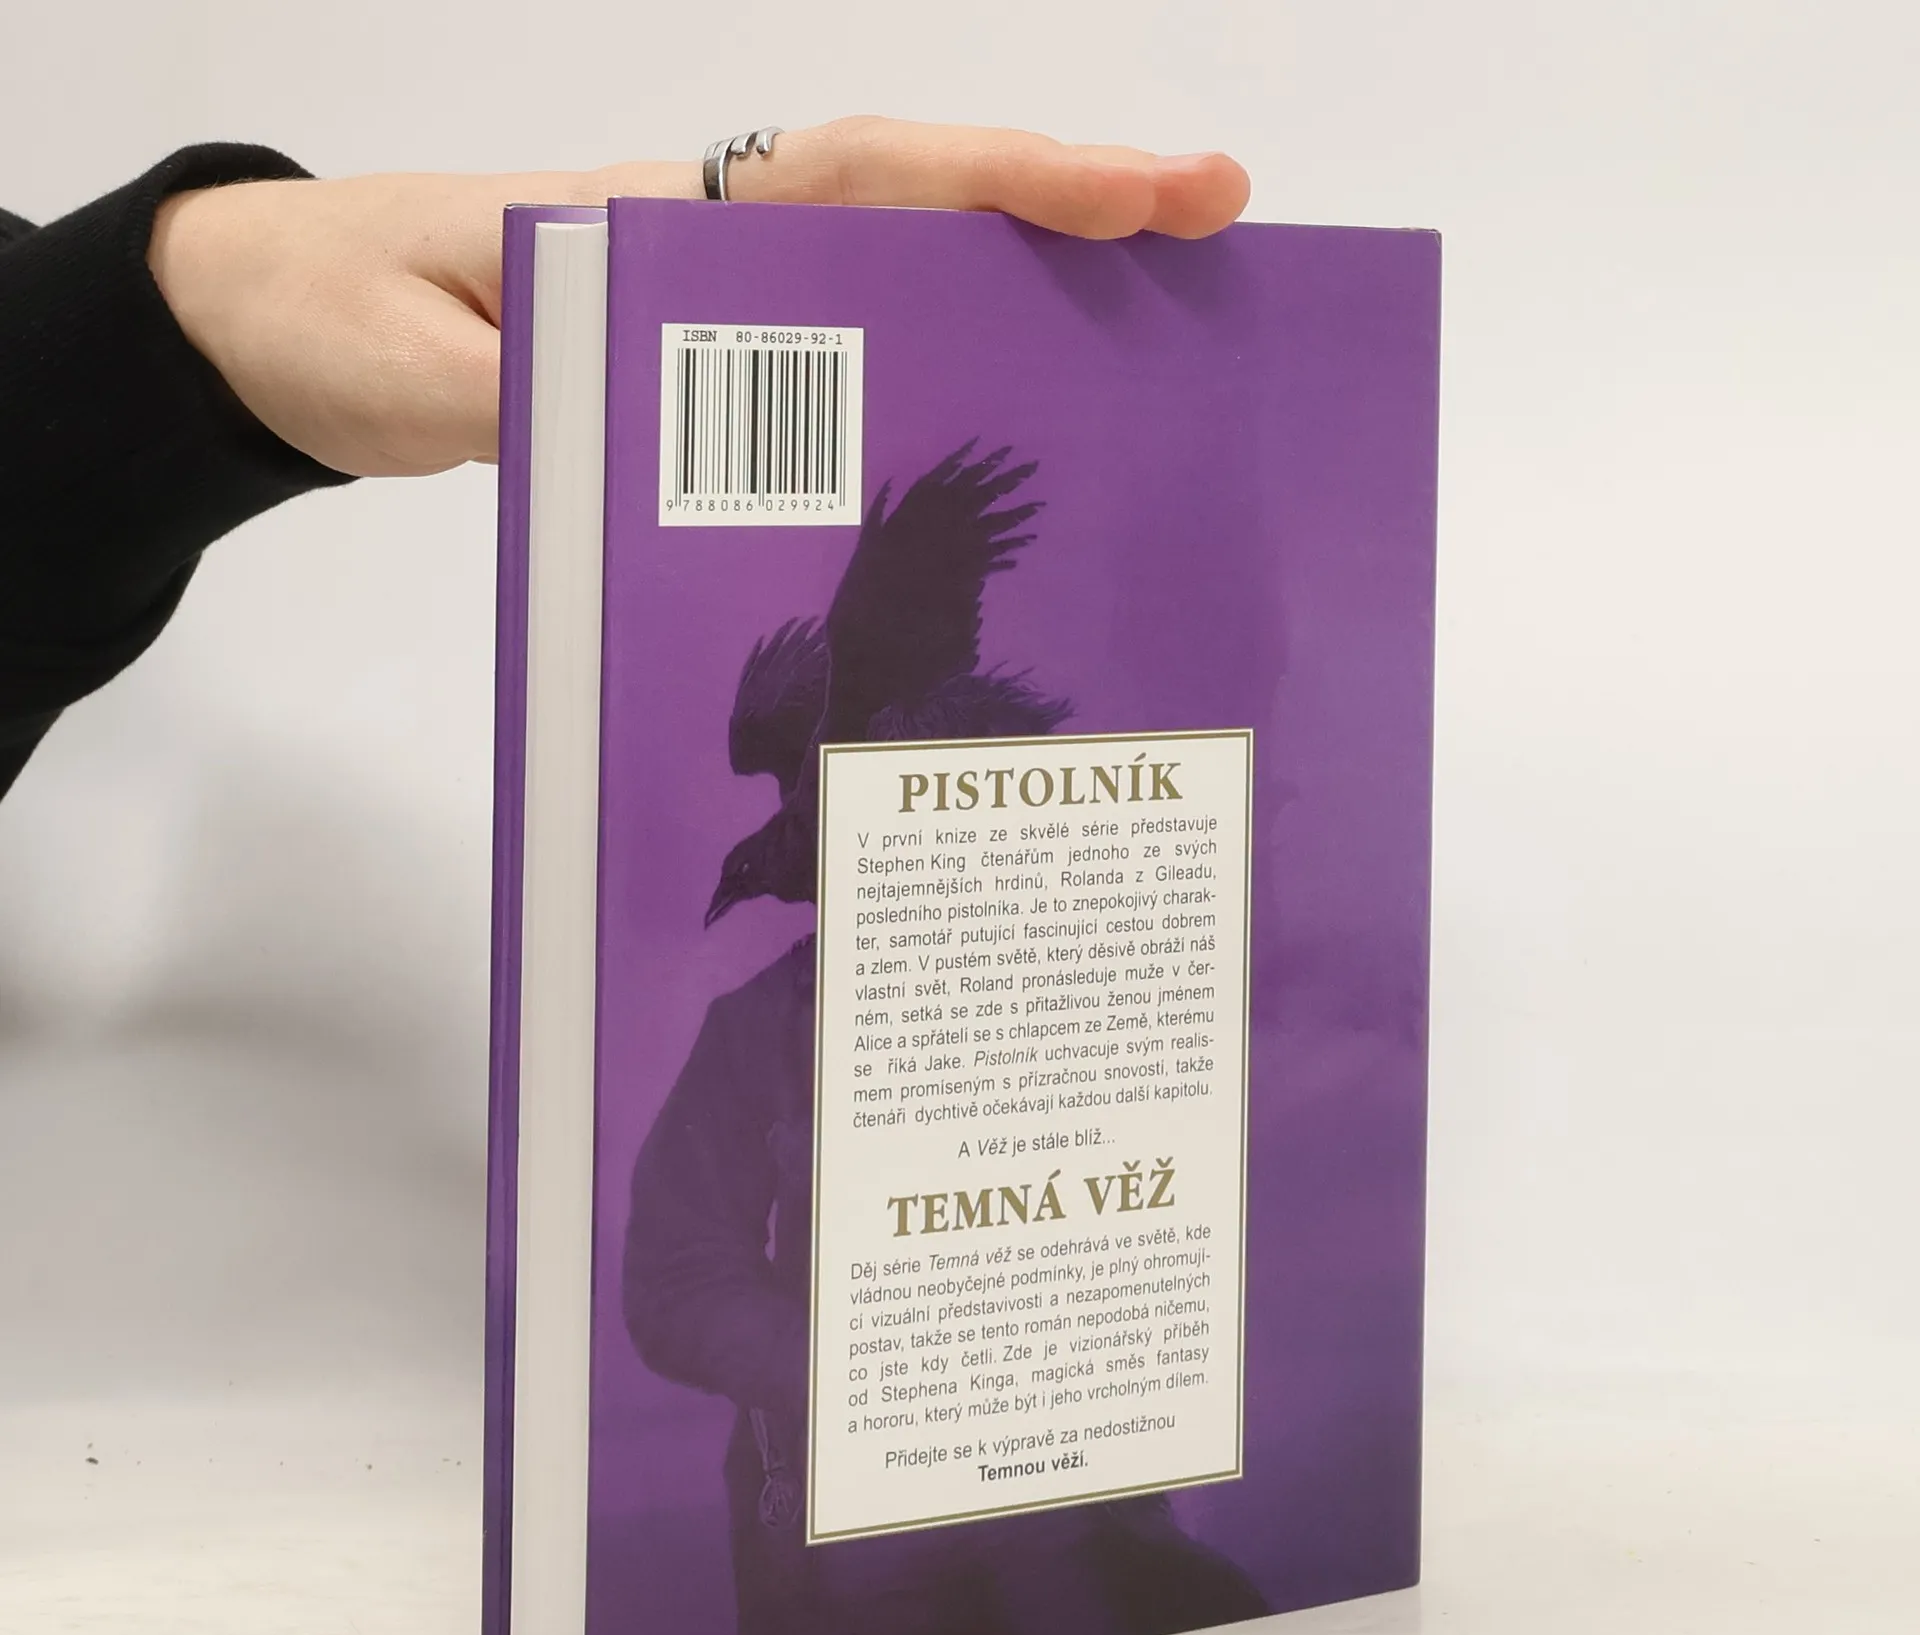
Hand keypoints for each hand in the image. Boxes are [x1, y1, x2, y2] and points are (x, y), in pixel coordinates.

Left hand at [147, 119, 1250, 479]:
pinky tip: (994, 448)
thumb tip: (663, 448)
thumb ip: (542, 402)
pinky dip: (930, 390)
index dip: (1019, 181)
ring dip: (1026, 316)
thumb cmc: (338, 317)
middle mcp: (721, 250)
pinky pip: (842, 377)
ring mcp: (720, 318)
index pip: (874, 176)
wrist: (272, 331)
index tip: (1157, 189)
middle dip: (1073, 229)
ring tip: (1159, 367)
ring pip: (902, 294)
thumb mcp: (424, 368)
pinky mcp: (702, 383)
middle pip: (928, 220)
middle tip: (1221, 256)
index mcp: (672, 217)